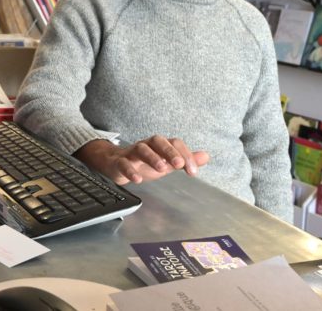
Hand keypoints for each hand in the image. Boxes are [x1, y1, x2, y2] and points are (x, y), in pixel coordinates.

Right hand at [75, 137, 209, 184]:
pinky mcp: (119, 162)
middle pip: (158, 141)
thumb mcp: (167, 161)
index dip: (185, 155)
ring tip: (162, 170)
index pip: (174, 143)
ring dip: (152, 158)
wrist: (116, 164)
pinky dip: (130, 170)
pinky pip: (124, 163)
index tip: (192, 171)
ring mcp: (132, 153)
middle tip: (178, 165)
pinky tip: (138, 179)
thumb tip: (206, 156)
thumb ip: (185, 159)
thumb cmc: (144, 162)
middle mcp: (147, 145)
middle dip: (169, 152)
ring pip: (141, 149)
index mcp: (160, 145)